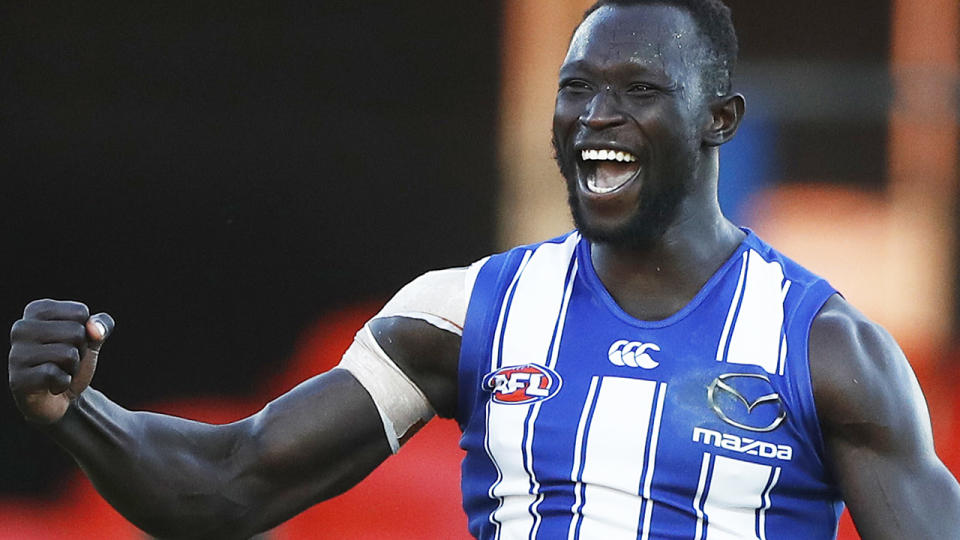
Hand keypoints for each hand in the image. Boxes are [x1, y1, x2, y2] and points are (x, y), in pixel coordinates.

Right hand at [9, 299, 113, 423]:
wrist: (60, 398)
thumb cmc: (72, 361)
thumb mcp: (92, 338)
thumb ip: (101, 325)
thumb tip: (95, 329)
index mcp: (37, 310)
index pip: (80, 312)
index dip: (86, 332)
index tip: (70, 342)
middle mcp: (21, 328)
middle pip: (76, 332)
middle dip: (80, 351)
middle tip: (64, 361)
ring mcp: (16, 354)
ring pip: (68, 354)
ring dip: (72, 368)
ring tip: (57, 371)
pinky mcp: (17, 379)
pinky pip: (56, 375)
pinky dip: (63, 383)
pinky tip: (51, 385)